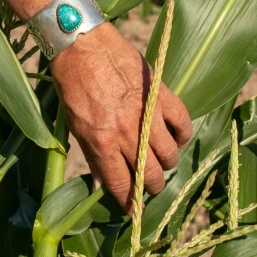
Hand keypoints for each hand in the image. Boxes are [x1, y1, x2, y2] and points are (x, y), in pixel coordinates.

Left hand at [51, 23, 192, 208]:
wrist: (82, 44)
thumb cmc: (73, 85)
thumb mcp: (75, 125)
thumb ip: (92, 155)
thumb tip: (103, 183)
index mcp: (102, 143)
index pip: (122, 184)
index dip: (130, 203)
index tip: (136, 212)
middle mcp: (127, 133)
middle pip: (149, 174)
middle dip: (151, 187)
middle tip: (150, 185)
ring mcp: (148, 114)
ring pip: (169, 155)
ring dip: (167, 163)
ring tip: (161, 160)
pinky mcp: (162, 94)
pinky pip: (183, 124)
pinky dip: (183, 135)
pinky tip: (176, 137)